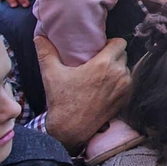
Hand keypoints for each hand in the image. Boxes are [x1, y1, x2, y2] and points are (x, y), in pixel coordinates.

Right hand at [35, 37, 129, 151]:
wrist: (71, 128)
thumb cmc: (62, 100)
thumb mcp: (51, 74)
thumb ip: (46, 52)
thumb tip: (39, 37)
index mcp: (104, 64)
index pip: (120, 43)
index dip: (111, 43)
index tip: (100, 48)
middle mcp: (119, 74)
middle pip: (123, 55)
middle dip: (113, 56)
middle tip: (99, 61)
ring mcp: (125, 87)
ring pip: (126, 69)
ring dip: (117, 69)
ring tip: (102, 74)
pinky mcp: (126, 99)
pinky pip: (128, 83)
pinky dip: (120, 83)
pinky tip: (106, 86)